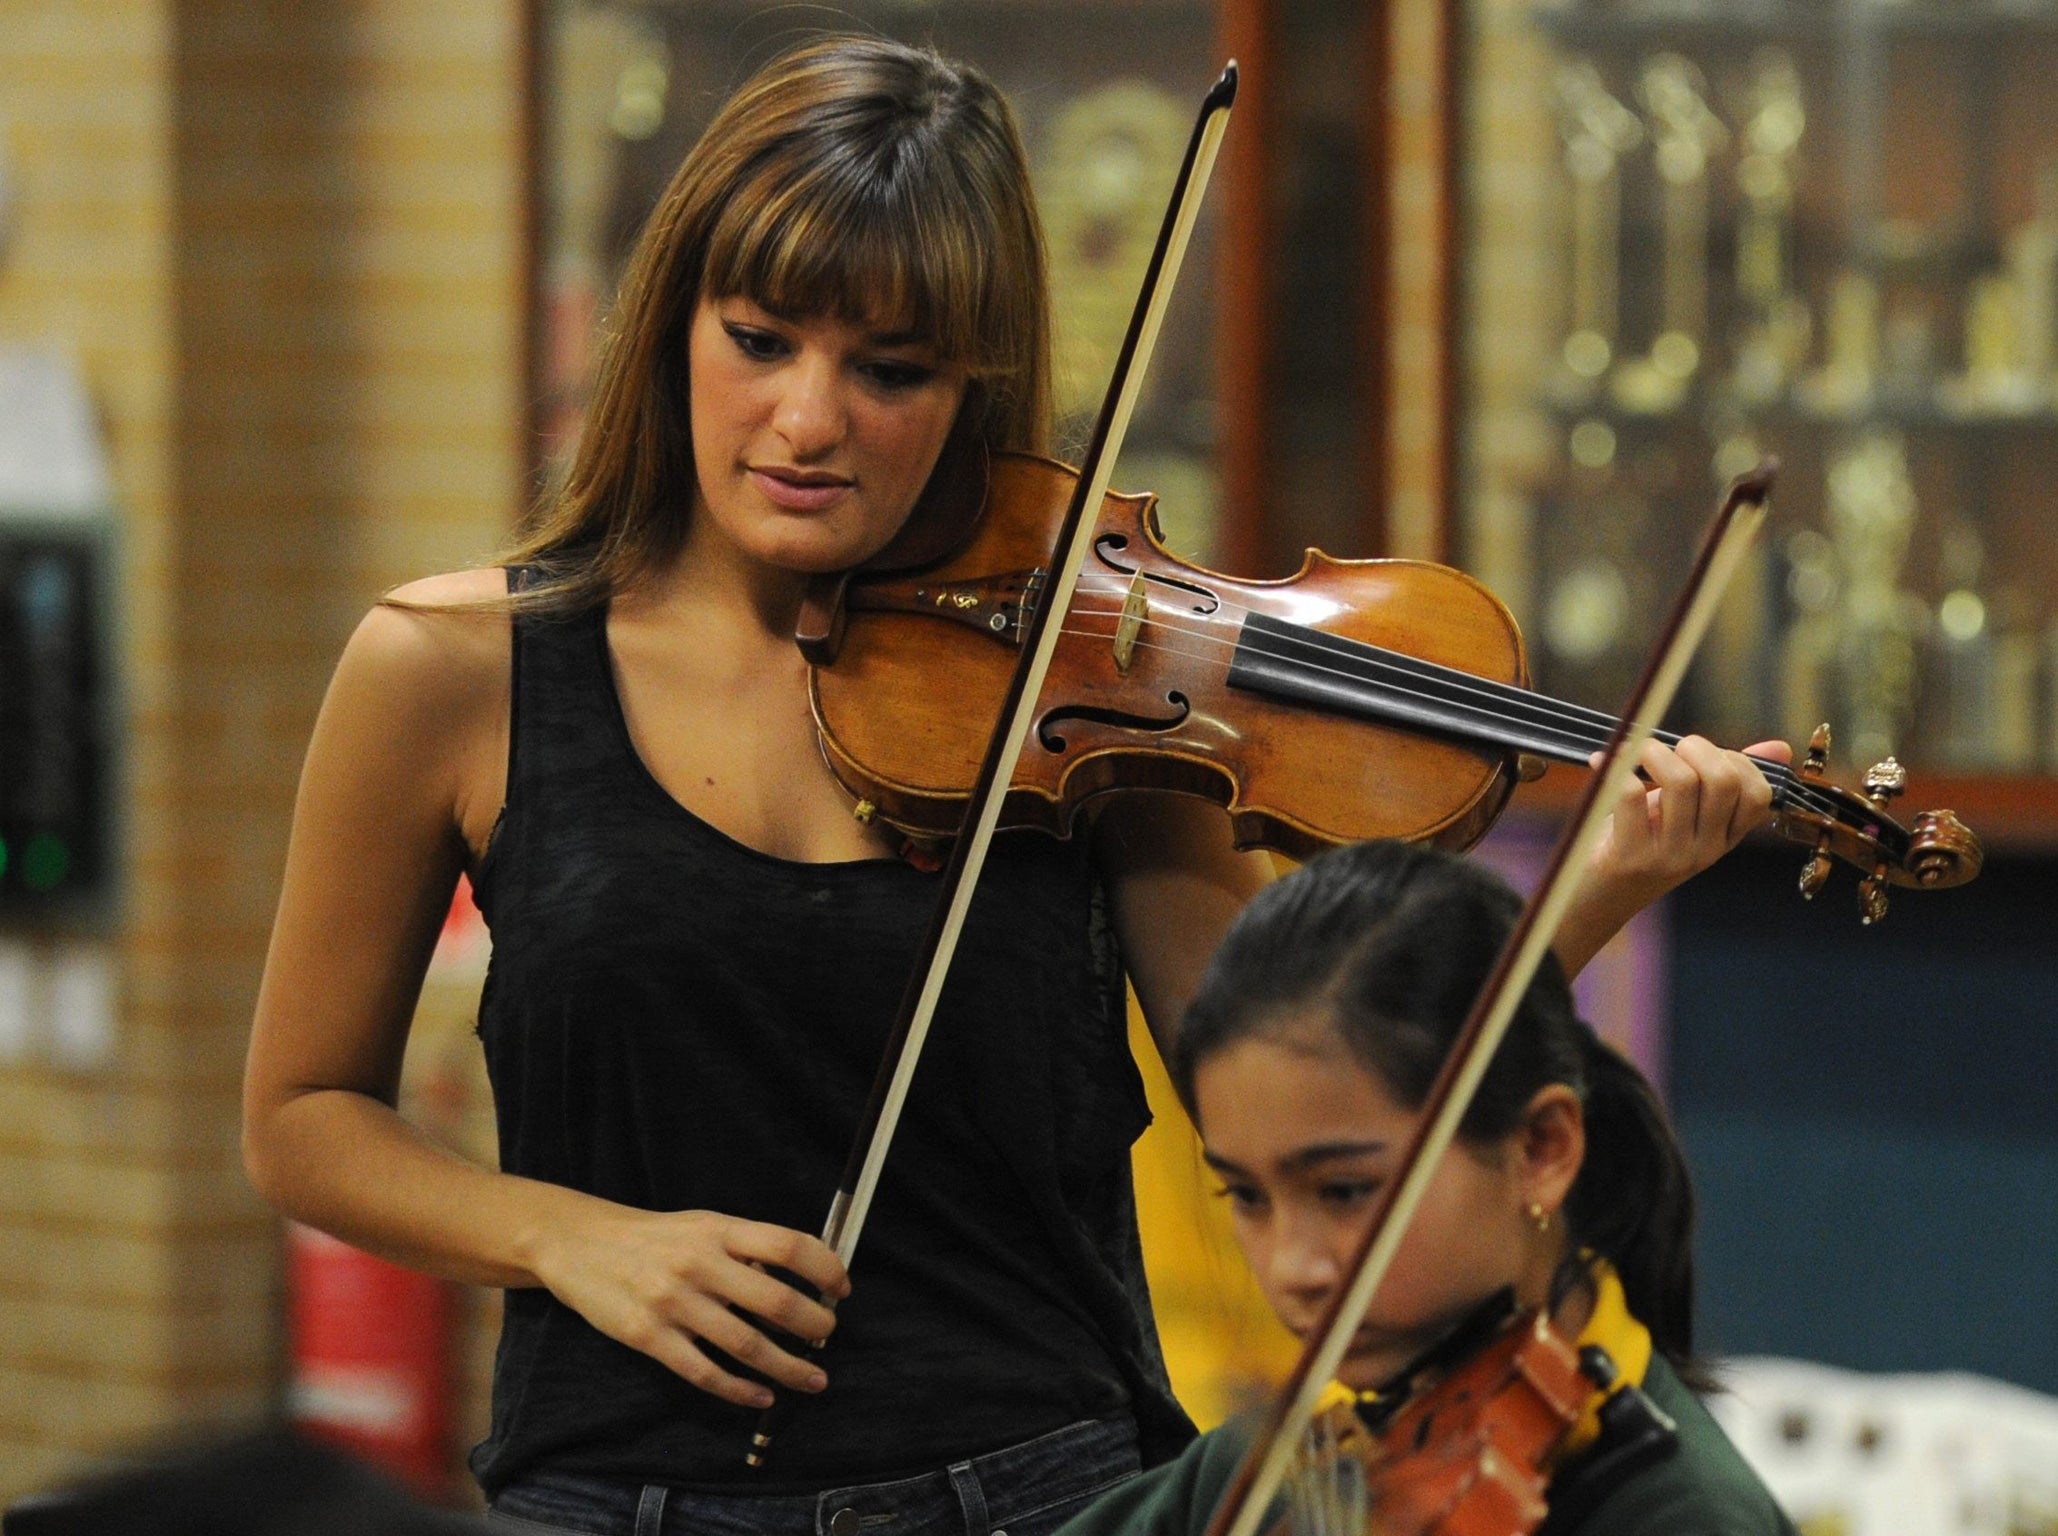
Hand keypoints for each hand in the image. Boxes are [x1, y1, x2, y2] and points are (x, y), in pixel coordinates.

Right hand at [530, 1203, 850, 1408]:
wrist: (579, 1243)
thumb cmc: (654, 1238)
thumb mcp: (702, 1226)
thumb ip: (746, 1248)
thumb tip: (801, 1281)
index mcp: (718, 1230)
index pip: (788, 1245)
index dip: (825, 1268)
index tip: (841, 1289)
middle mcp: (699, 1264)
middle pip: (775, 1300)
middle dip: (813, 1325)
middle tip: (829, 1336)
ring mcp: (673, 1303)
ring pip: (746, 1344)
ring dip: (788, 1367)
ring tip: (813, 1379)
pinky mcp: (648, 1337)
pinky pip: (704, 1372)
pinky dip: (740, 1390)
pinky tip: (762, 1396)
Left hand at [1554, 735, 1790, 975]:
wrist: (1595, 898)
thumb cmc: (1640, 841)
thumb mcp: (1686, 812)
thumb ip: (1724, 781)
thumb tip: (1780, 747)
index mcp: (1724, 838)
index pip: (1758, 794)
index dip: (1734, 760)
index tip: (1700, 755)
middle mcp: (1705, 850)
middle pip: (1722, 780)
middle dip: (1694, 747)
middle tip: (1666, 749)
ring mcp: (1670, 856)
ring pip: (1680, 781)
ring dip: (1652, 751)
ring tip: (1633, 750)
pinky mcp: (1630, 856)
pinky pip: (1630, 793)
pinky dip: (1614, 767)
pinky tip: (1600, 761)